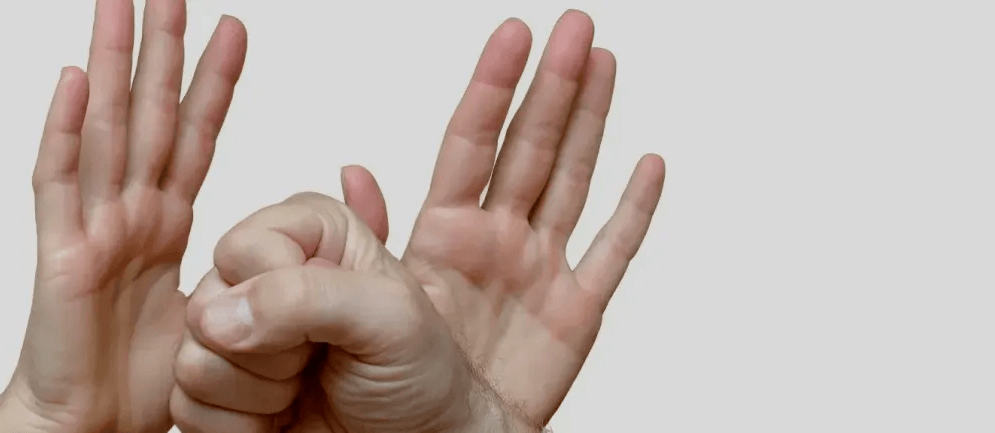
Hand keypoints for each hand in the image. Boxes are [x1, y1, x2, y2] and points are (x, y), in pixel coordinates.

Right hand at [0, 0, 247, 430]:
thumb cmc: (147, 390)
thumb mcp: (225, 318)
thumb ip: (253, 279)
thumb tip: (298, 260)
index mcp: (166, 227)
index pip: (195, 137)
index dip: (213, 84)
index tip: (234, 28)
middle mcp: (127, 216)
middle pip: (146, 114)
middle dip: (159, 49)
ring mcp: (90, 229)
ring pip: (103, 128)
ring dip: (111, 64)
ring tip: (118, 4)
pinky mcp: (61, 256)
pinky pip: (59, 183)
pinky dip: (63, 129)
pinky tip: (71, 79)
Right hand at [170, 193, 533, 431]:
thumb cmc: (421, 376)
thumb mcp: (392, 319)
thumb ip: (309, 295)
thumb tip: (220, 315)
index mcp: (311, 235)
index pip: (242, 245)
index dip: (277, 290)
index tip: (330, 319)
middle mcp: (265, 277)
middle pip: (204, 303)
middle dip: (268, 349)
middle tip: (319, 359)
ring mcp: (236, 335)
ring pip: (189, 359)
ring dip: (256, 391)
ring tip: (304, 387)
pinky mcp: (217, 390)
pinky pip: (185, 405)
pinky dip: (241, 425)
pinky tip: (281, 416)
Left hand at [361, 11, 669, 424]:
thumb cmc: (376, 397)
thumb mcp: (345, 306)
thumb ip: (357, 239)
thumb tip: (350, 168)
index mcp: (441, 235)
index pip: (471, 140)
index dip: (494, 85)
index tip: (514, 32)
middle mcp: (494, 244)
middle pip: (533, 145)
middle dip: (556, 83)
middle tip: (576, 25)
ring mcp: (538, 276)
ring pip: (573, 179)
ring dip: (592, 120)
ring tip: (605, 61)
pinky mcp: (575, 318)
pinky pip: (612, 254)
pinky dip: (634, 211)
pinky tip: (649, 164)